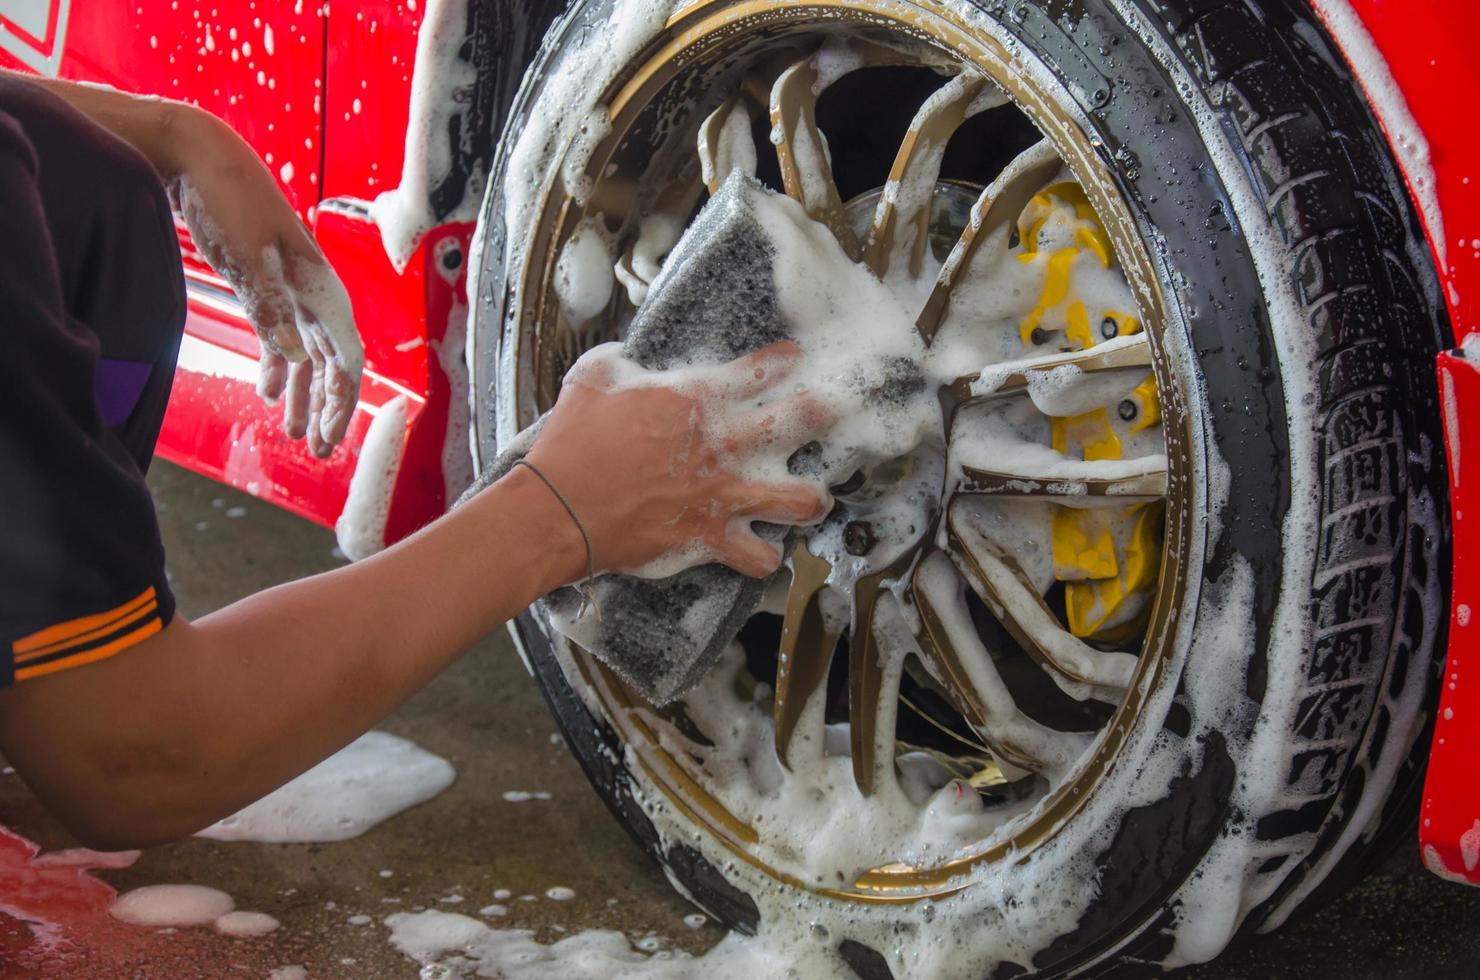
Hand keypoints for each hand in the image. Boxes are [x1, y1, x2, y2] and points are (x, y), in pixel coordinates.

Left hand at [165, 108, 362, 456]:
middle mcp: (314, 292)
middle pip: (332, 363)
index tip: (330, 435)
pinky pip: (283, 338)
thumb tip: (293, 359)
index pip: (345, 356)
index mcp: (321, 285)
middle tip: (316, 450)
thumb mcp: (247, 257)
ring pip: (308, 355)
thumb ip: (271, 309)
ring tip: (293, 433)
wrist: (199, 154)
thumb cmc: (229, 198)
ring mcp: (292, 290)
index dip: (341, 400)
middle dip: (327, 408)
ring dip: (303, 394)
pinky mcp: (267, 286)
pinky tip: (268, 391)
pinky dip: (280, 366)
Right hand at [521, 341, 833, 577]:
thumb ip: (618, 361)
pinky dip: (763, 558)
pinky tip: (764, 553)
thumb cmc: (572, 443)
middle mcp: (720, 444)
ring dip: (809, 499)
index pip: (757, 371)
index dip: (781, 362)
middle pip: (796, 422)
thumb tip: (627, 356)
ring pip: (797, 499)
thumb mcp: (591, 380)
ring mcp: (721, 494)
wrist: (559, 508)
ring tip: (813, 500)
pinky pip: (758, 557)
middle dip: (822, 412)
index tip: (794, 360)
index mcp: (695, 398)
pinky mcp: (709, 537)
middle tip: (835, 410)